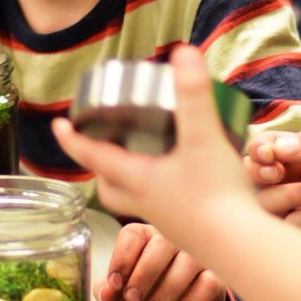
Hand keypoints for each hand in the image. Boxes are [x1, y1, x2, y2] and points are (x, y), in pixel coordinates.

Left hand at [52, 45, 255, 251]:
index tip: (57, 126)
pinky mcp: (190, 230)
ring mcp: (167, 220)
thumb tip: (182, 52)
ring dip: (133, 179)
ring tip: (146, 157)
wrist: (243, 248)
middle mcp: (146, 202)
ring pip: (136, 199)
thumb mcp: (202, 137)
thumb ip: (192, 95)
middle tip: (101, 147)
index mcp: (139, 179)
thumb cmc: (216, 195)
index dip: (73, 139)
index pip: (94, 156)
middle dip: (100, 166)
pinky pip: (166, 208)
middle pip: (110, 186)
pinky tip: (186, 179)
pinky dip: (165, 191)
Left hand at [97, 223, 226, 300]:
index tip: (115, 283)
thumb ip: (110, 288)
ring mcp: (199, 254)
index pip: (133, 234)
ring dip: (167, 289)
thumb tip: (105, 294)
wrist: (188, 300)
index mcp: (148, 235)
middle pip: (162, 244)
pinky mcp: (217, 275)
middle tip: (133, 298)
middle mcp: (175, 238)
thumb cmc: (154, 284)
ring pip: (187, 262)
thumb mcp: (127, 286)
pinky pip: (208, 283)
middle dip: (144, 274)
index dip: (121, 259)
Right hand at [246, 127, 300, 237]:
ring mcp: (287, 211)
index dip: (259, 150)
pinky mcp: (292, 238)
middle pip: (250, 175)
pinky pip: (282, 226)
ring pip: (263, 202)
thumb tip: (279, 148)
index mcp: (295, 159)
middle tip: (276, 172)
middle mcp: (286, 182)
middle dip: (260, 172)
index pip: (263, 148)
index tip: (267, 154)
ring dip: (290, 193)